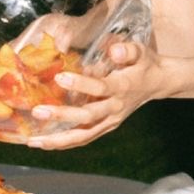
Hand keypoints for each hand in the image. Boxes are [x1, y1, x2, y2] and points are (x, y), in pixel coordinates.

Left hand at [26, 41, 160, 150]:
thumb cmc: (145, 64)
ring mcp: (111, 121)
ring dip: (59, 139)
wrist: (159, 83)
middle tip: (38, 112)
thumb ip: (127, 50)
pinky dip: (65, 143)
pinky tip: (46, 143)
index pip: (101, 88)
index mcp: (123, 87)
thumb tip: (113, 49)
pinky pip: (85, 138)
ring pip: (84, 135)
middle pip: (88, 116)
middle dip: (62, 116)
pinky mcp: (107, 126)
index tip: (60, 77)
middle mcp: (116, 108)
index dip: (81, 84)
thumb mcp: (140, 51)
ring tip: (34, 141)